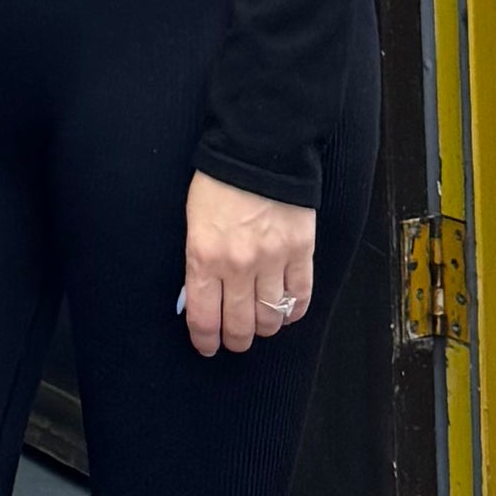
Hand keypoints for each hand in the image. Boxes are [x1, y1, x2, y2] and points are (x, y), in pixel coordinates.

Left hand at [181, 171, 316, 357]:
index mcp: (205, 256)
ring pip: (271, 317)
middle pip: (239, 326)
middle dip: (235, 340)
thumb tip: (202, 298)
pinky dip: (293, 311)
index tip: (207, 346)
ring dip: (264, 327)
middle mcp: (238, 265)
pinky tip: (285, 309)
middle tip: (235, 339)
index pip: (204, 318)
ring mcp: (273, 260)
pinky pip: (301, 297)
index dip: (205, 340)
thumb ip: (199, 262)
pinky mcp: (301, 251)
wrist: (257, 149)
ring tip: (260, 322)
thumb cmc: (219, 182)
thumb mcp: (194, 222)